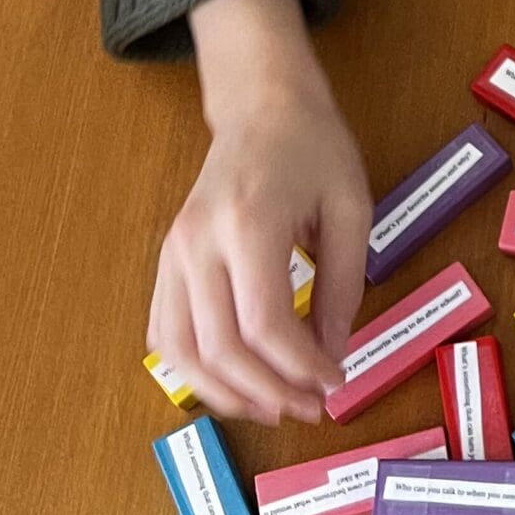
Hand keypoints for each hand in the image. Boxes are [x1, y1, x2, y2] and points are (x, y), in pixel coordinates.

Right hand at [148, 0, 370, 423]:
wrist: (261, 107)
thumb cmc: (313, 150)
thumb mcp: (350, 210)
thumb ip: (342, 287)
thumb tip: (332, 357)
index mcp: (249, 224)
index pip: (264, 324)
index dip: (301, 369)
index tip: (335, 386)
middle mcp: (198, 242)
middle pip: (220, 348)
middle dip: (269, 391)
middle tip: (312, 407)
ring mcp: (173, 253)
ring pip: (180, 352)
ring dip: (226, 394)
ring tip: (273, 407)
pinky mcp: (165, 262)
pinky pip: (164, 333)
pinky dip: (193, 371)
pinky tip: (235, 383)